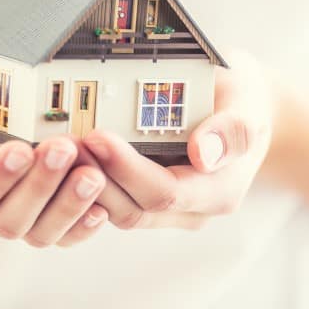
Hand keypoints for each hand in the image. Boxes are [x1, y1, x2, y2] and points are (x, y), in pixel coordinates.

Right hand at [0, 71, 108, 246]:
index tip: (20, 149)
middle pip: (7, 222)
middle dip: (39, 187)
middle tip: (64, 147)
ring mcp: (17, 215)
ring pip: (40, 233)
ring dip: (68, 205)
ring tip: (92, 174)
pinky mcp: (47, 215)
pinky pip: (66, 235)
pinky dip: (84, 224)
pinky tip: (102, 205)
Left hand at [80, 49, 273, 228]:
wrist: (240, 105)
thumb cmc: (244, 100)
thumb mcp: (249, 101)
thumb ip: (233, 129)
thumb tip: (204, 153)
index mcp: (219, 191)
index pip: (165, 192)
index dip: (127, 169)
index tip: (98, 136)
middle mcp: (191, 207)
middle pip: (133, 208)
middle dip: (95, 176)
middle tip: (64, 142)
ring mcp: (165, 205)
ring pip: (115, 208)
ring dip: (84, 180)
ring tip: (59, 146)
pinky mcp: (142, 194)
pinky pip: (110, 197)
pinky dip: (87, 177)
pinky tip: (67, 151)